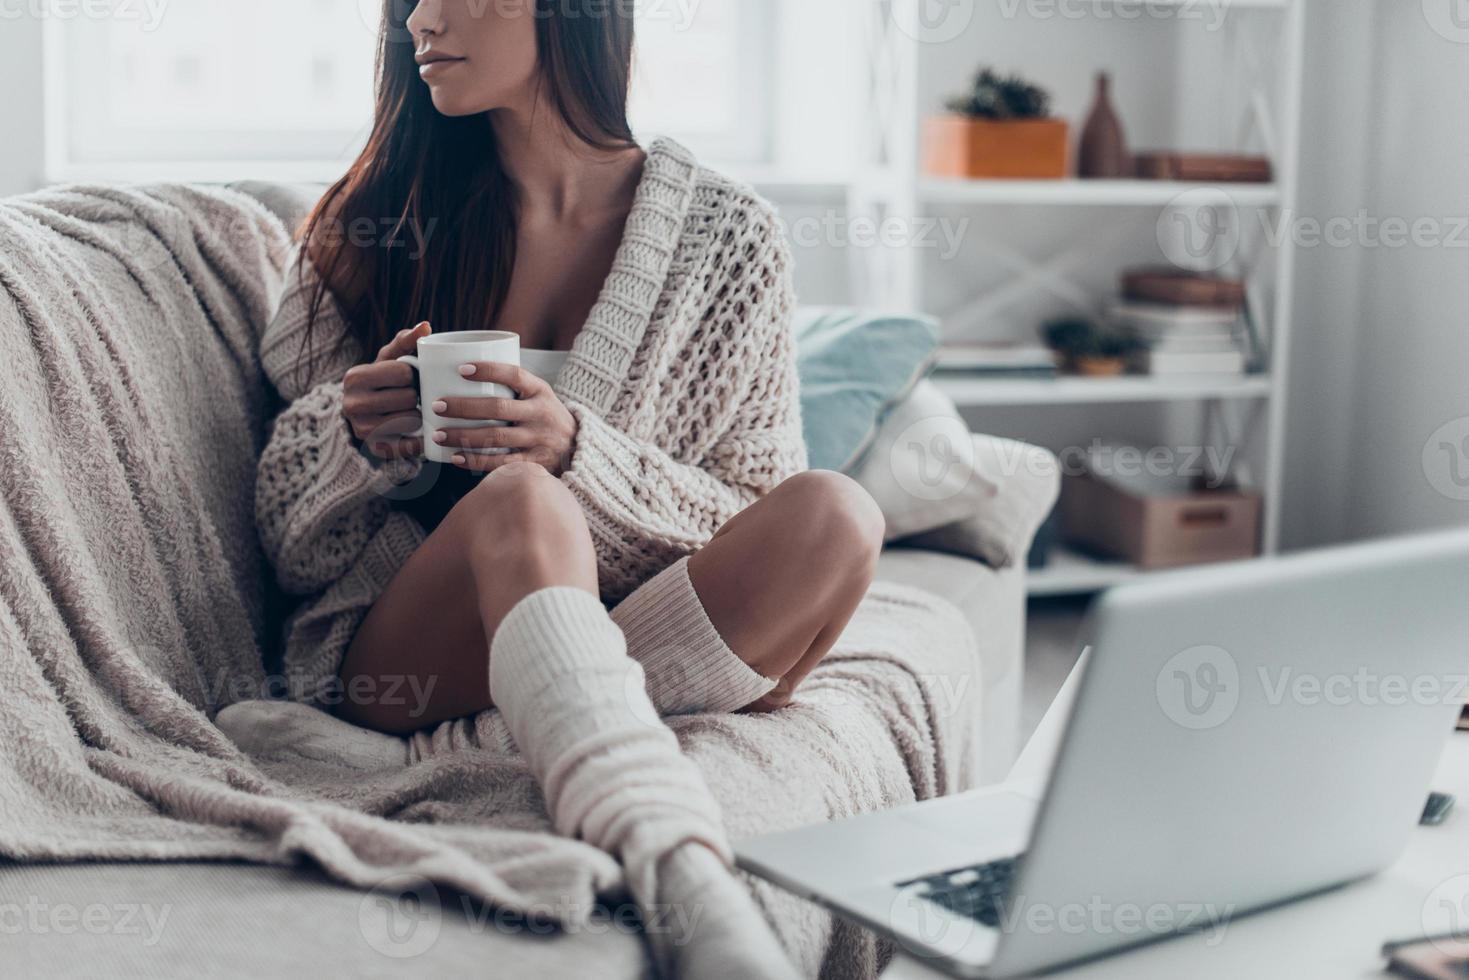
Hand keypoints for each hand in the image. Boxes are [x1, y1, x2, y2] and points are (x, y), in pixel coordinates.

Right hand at [342, 322, 429, 460]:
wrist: (364, 412)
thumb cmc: (383, 379)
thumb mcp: (390, 358)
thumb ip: (406, 341)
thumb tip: (426, 327)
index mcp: (355, 377)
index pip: (402, 373)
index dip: (412, 375)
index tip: (409, 377)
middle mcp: (352, 404)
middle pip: (408, 398)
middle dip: (416, 396)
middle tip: (413, 396)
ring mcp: (361, 429)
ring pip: (410, 421)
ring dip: (418, 416)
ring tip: (413, 411)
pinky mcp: (374, 448)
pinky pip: (407, 446)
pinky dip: (418, 439)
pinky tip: (419, 432)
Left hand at [432, 361, 578, 475]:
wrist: (579, 448)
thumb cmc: (546, 416)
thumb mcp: (539, 395)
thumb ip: (513, 387)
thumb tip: (461, 372)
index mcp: (540, 391)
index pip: (514, 375)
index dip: (488, 370)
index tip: (461, 369)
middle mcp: (541, 413)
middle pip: (498, 408)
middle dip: (464, 406)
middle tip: (436, 405)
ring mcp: (538, 439)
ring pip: (496, 437)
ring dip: (463, 436)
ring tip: (438, 434)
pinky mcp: (535, 462)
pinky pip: (501, 463)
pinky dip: (476, 460)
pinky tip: (455, 458)